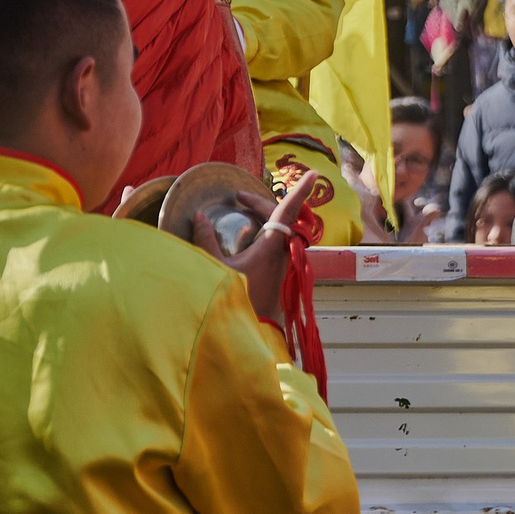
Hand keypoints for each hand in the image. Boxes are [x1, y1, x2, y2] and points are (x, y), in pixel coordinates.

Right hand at [189, 170, 319, 323]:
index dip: (300, 191)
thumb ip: (205, 241)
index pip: (287, 212)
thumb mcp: (215, 270)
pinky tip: (249, 239)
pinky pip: (279, 247)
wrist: (249, 339)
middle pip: (282, 219)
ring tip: (246, 212)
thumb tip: (200, 216)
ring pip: (283, 233)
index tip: (314, 174)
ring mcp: (283, 268)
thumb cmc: (234, 305)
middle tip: (240, 198)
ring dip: (267, 218)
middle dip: (262, 203)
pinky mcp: (280, 278)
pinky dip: (267, 235)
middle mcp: (282, 256)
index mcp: (270, 249)